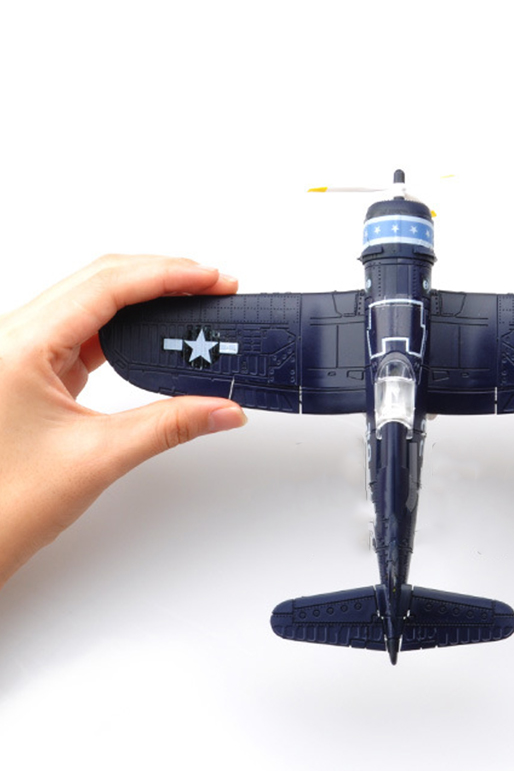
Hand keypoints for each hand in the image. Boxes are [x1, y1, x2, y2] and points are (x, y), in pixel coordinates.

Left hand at [0, 255, 246, 587]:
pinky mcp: (30, 368)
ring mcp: (20, 351)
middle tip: (213, 285)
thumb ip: (171, 425)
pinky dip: (126, 324)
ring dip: (145, 296)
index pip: (107, 286)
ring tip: (192, 302)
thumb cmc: (0, 505)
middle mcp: (13, 339)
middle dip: (162, 275)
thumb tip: (223, 408)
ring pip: (91, 300)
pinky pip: (84, 329)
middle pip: (99, 280)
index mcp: (19, 347)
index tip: (213, 280)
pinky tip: (156, 332)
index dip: (168, 275)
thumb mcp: (98, 457)